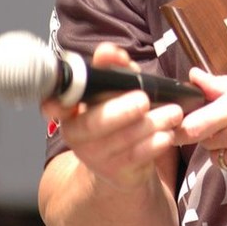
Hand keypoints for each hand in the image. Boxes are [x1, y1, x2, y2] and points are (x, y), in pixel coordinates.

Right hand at [41, 43, 183, 191]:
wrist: (124, 162)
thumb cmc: (118, 114)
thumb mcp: (119, 86)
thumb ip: (115, 67)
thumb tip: (109, 52)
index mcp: (70, 109)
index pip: (54, 104)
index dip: (54, 103)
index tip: (62, 101)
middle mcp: (76, 134)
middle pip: (92, 124)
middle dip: (120, 111)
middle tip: (144, 99)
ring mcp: (94, 156)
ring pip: (121, 140)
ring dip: (150, 124)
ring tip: (172, 113)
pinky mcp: (114, 172)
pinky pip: (135, 157)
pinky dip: (155, 144)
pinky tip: (167, 134)